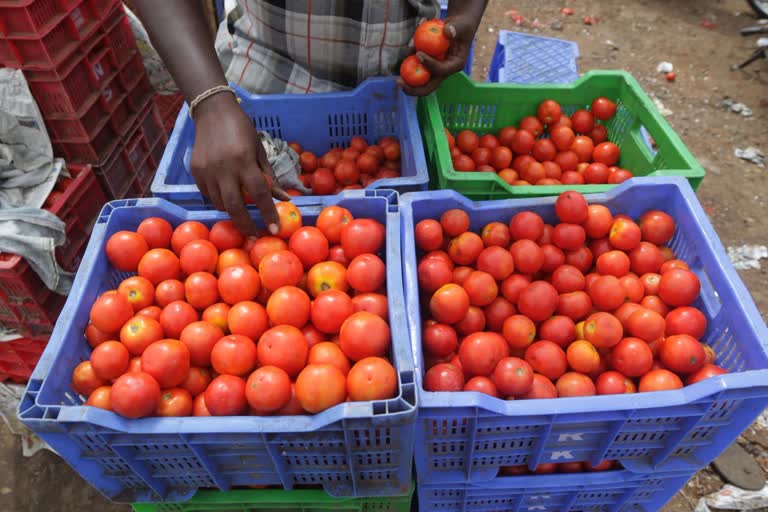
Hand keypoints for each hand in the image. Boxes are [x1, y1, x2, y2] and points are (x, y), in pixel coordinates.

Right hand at [190, 93, 289, 234]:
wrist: (212, 111)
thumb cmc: (242, 129)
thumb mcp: (260, 150)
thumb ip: (270, 176)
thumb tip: (284, 199)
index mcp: (244, 161)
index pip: (259, 193)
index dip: (268, 213)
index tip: (274, 229)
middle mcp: (224, 168)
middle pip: (235, 206)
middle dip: (246, 225)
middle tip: (255, 235)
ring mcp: (207, 171)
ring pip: (220, 203)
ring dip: (233, 212)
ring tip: (242, 213)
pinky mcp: (195, 172)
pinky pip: (208, 195)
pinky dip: (219, 200)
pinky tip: (227, 195)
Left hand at [398, 16, 474, 95]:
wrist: (456, 27)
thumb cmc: (461, 25)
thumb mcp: (461, 24)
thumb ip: (455, 28)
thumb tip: (448, 31)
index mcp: (455, 66)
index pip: (441, 71)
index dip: (429, 65)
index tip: (418, 54)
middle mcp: (444, 71)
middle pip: (428, 87)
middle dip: (412, 88)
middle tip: (398, 82)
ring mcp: (434, 70)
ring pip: (418, 76)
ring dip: (408, 64)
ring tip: (410, 44)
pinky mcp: (427, 65)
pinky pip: (415, 64)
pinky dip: (410, 55)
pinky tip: (411, 42)